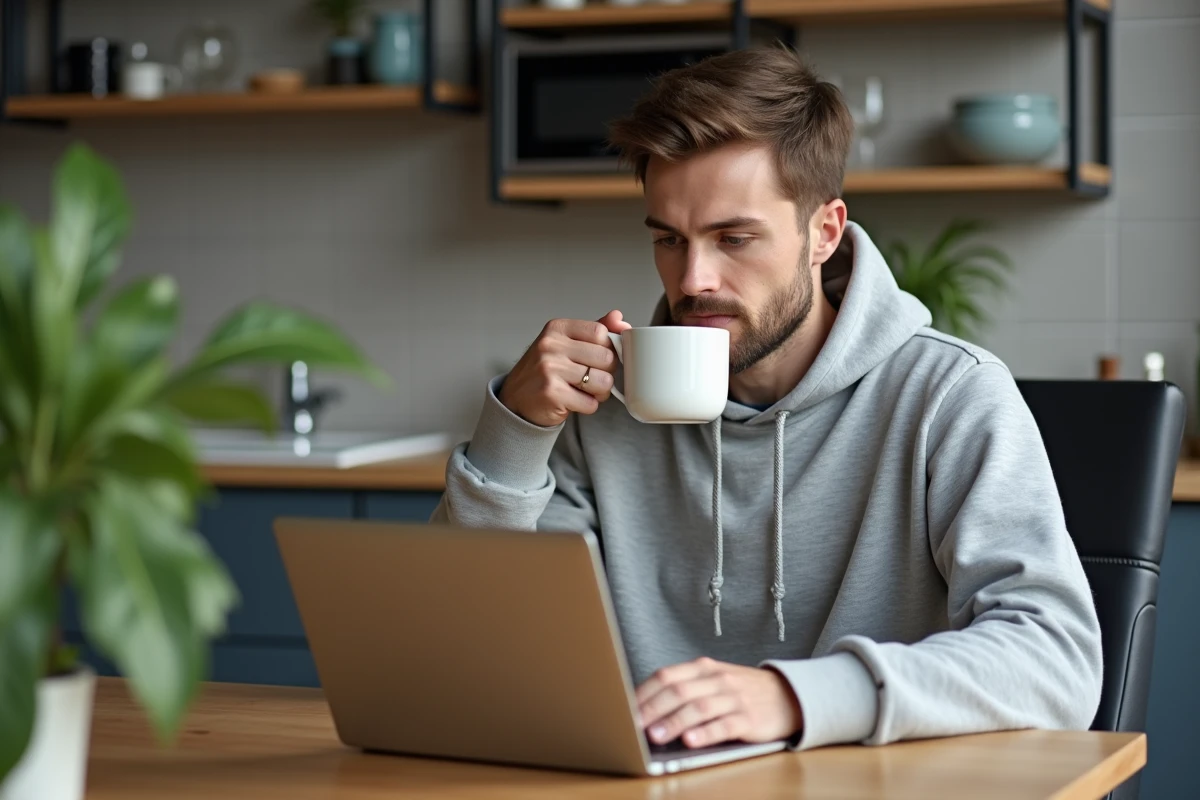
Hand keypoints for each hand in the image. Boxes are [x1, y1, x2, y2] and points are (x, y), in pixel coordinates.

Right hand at [498, 310, 631, 427]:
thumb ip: (594, 331)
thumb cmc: (545, 371)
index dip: (607, 349)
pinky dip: (588, 406)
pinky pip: (591, 403)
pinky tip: (573, 402)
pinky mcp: (552, 394)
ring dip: (599, 392)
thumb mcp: (565, 344)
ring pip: (603, 382)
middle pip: (606, 358)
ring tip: (583, 390)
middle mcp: (551, 346)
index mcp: (557, 328)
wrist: (515, 400)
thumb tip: (620, 319)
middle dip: (605, 372)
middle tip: (590, 378)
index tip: (597, 358)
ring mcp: (550, 369)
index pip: (601, 332)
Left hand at [636, 658, 802, 748]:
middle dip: (653, 709)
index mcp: (703, 668)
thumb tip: (646, 710)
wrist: (787, 695)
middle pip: (679, 690)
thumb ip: (685, 690)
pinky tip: (690, 741)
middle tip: (634, 725)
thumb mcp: (713, 682)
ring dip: (674, 722)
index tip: (625, 709)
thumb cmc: (740, 691)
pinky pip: (724, 725)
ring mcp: (734, 698)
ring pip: (699, 707)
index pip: (666, 676)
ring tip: (655, 736)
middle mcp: (717, 679)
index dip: (644, 693)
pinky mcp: (749, 718)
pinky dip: (705, 733)